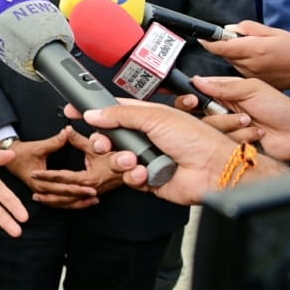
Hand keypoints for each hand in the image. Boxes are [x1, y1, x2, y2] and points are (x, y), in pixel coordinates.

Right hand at [4, 129, 97, 206]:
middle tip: (95, 195)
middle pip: (64, 198)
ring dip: (77, 203)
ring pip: (62, 203)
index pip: (63, 188)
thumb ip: (55, 142)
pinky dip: (69, 203)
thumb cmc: (21, 153)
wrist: (9, 158)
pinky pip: (58, 202)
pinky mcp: (42, 193)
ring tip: (92, 201)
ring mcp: (41, 193)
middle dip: (81, 197)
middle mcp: (41, 190)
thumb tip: (67, 132)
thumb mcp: (38, 147)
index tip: (91, 188)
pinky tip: (80, 202)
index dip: (78, 188)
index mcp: (40, 181)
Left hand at [28, 128, 122, 208]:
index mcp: (88, 178)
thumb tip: (66, 130)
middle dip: (46, 191)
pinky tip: (56, 201)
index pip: (63, 178)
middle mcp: (90, 189)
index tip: (35, 173)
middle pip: (63, 192)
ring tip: (38, 198)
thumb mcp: (95, 147)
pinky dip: (65, 203)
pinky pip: (77, 201)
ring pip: (69, 201)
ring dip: (53, 200)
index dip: (48, 176)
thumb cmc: (117, 158)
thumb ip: (79, 140)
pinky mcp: (95, 194)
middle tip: (32, 187)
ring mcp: (93, 193)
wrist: (133, 168)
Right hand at [65, 99, 287, 204]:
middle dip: (102, 141)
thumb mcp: (155, 117)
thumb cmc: (197, 139)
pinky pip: (127, 178)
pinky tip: (145, 172)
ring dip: (120, 160)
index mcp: (146, 116)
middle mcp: (145, 137)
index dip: (93, 111)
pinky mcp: (147, 180)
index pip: (112, 111)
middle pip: (108, 137)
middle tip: (102, 143)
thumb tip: (93, 114)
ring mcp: (146, 158)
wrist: (216, 170)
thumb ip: (120, 115)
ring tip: (133, 159)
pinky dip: (134, 176)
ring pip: (115, 159)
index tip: (73, 110)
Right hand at [184, 76, 289, 161]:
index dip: (189, 96)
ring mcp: (224, 128)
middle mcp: (220, 110)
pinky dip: (239, 137)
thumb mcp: (252, 89)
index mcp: (224, 93)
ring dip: (230, 124)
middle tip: (215, 110)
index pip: (197, 92)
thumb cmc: (279, 109)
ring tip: (249, 121)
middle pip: (194, 113)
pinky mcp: (229, 143)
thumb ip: (224, 86)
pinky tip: (253, 134)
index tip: (190, 99)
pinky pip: (221, 142)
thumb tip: (197, 80)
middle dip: (207, 112)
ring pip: (208, 128)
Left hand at [199, 20, 289, 88]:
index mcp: (254, 50)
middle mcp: (250, 65)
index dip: (208, 42)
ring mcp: (252, 75)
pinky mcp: (255, 82)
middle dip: (227, 45)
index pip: (221, 47)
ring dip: (236, 55)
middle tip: (241, 40)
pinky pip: (241, 70)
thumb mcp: (272, 31)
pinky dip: (244, 64)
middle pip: (225, 54)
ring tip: (255, 51)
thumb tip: (228, 29)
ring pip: (232, 62)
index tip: (202, 37)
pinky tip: (259, 61)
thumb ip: (247, 28)